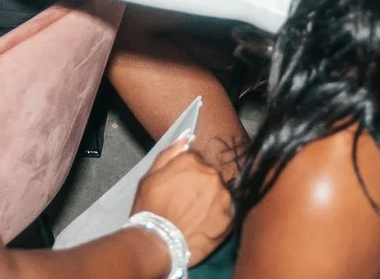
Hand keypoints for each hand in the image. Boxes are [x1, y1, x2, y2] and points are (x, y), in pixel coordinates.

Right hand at [128, 136, 234, 265]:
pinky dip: (216, 218)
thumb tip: (186, 136)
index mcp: (192, 161)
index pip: (196, 161)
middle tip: (185, 204)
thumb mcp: (150, 176)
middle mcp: (212, 175)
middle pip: (210, 176)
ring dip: (210, 202)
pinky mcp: (229, 219)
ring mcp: (223, 197)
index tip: (178, 188)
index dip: (186, 175)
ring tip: (193, 217)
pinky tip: (202, 226)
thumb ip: (169, 153)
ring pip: (220, 194)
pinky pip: (226, 213)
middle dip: (200, 187)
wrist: (157, 243)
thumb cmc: (149, 208)